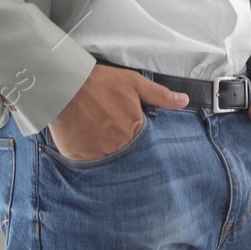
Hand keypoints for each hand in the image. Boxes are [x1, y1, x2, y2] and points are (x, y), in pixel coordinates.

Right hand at [48, 65, 188, 160]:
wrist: (65, 84)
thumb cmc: (100, 83)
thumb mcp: (134, 84)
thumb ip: (160, 95)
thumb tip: (184, 101)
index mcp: (134, 131)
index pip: (146, 146)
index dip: (141, 142)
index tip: (134, 136)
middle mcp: (118, 147)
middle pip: (127, 157)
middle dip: (124, 150)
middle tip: (114, 138)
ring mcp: (98, 156)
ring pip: (109, 164)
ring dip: (107, 156)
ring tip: (101, 142)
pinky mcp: (78, 159)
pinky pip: (87, 167)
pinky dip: (89, 159)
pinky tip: (87, 147)